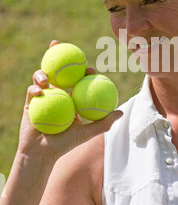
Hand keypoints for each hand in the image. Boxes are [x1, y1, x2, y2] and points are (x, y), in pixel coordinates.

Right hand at [18, 41, 122, 162]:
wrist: (42, 154)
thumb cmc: (66, 144)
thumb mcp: (86, 133)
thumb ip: (103, 123)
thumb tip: (121, 112)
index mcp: (72, 98)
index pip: (79, 80)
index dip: (85, 71)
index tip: (90, 68)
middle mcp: (58, 94)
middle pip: (60, 72)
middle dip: (60, 57)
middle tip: (63, 51)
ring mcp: (44, 96)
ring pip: (43, 78)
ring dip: (43, 73)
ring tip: (46, 79)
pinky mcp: (30, 102)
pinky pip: (32, 91)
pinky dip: (34, 89)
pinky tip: (39, 91)